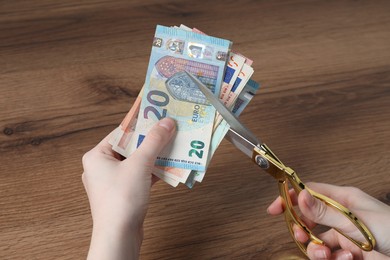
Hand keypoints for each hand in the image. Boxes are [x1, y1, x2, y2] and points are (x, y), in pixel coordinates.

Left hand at [82, 118, 175, 259]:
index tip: (158, 117)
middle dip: (151, 141)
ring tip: (172, 147)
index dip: (140, 124)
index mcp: (96, 156)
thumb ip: (154, 141)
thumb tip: (166, 122)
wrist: (119, 236)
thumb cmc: (121, 199)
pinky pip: (139, 176)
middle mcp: (101, 168)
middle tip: (168, 131)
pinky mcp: (123, 194)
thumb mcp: (139, 164)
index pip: (121, 133)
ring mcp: (112, 182)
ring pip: (136, 162)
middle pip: (130, 147)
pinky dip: (153, 171)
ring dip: (154, 156)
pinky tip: (169, 167)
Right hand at [267, 182, 389, 259]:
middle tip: (300, 234)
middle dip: (301, 228)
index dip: (290, 198)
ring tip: (325, 253)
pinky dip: (333, 259)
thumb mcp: (354, 220)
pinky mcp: (349, 254)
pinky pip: (330, 256)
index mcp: (343, 199)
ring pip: (316, 241)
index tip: (274, 208)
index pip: (310, 193)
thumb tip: (299, 196)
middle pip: (308, 219)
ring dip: (316, 249)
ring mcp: (345, 236)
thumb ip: (324, 211)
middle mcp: (341, 217)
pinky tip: (347, 259)